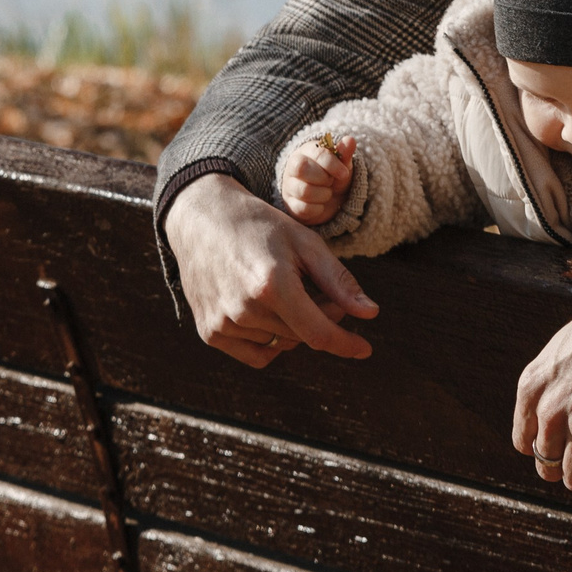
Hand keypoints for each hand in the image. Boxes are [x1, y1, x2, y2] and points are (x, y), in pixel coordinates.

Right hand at [166, 171, 379, 367]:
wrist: (201, 218)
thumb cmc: (258, 226)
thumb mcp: (304, 242)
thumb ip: (338, 281)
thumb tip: (371, 313)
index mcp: (271, 285)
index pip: (318, 333)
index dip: (345, 344)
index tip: (364, 349)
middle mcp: (244, 309)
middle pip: (301, 336)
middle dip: (319, 318)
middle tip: (318, 291)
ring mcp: (223, 324)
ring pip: (279, 345)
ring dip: (291, 327)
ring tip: (284, 291)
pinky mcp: (209, 332)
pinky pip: (255, 354)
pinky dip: (268, 340)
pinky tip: (265, 311)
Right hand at [279, 134, 354, 223]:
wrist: (331, 200)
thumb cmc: (334, 177)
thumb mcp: (342, 165)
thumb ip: (344, 153)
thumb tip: (350, 139)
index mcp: (306, 152)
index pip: (315, 153)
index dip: (331, 164)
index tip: (344, 174)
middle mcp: (293, 167)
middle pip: (301, 168)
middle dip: (323, 178)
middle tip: (330, 181)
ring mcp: (289, 186)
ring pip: (304, 190)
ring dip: (323, 194)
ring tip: (327, 192)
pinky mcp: (290, 205)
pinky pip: (302, 208)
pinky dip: (318, 209)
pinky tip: (321, 205)